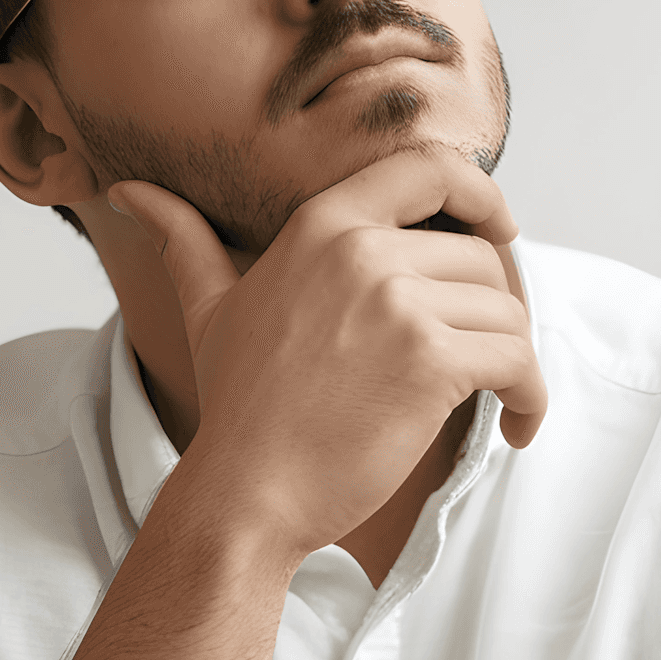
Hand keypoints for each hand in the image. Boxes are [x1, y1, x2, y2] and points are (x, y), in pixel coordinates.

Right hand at [109, 145, 548, 559]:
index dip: (483, 195)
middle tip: (493, 357)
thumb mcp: (210, 307)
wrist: (247, 491)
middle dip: (501, 310)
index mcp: (323, 224)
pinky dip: (532, 397)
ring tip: (502, 401)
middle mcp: (363, 251)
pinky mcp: (430, 363)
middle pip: (482, 257)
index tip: (501, 231)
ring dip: (517, 361)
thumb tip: (129, 193)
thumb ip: (187, 242)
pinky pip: (518, 361)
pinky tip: (516, 427)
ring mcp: (398, 305)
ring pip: (507, 312)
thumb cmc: (238, 406)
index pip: (430, 168)